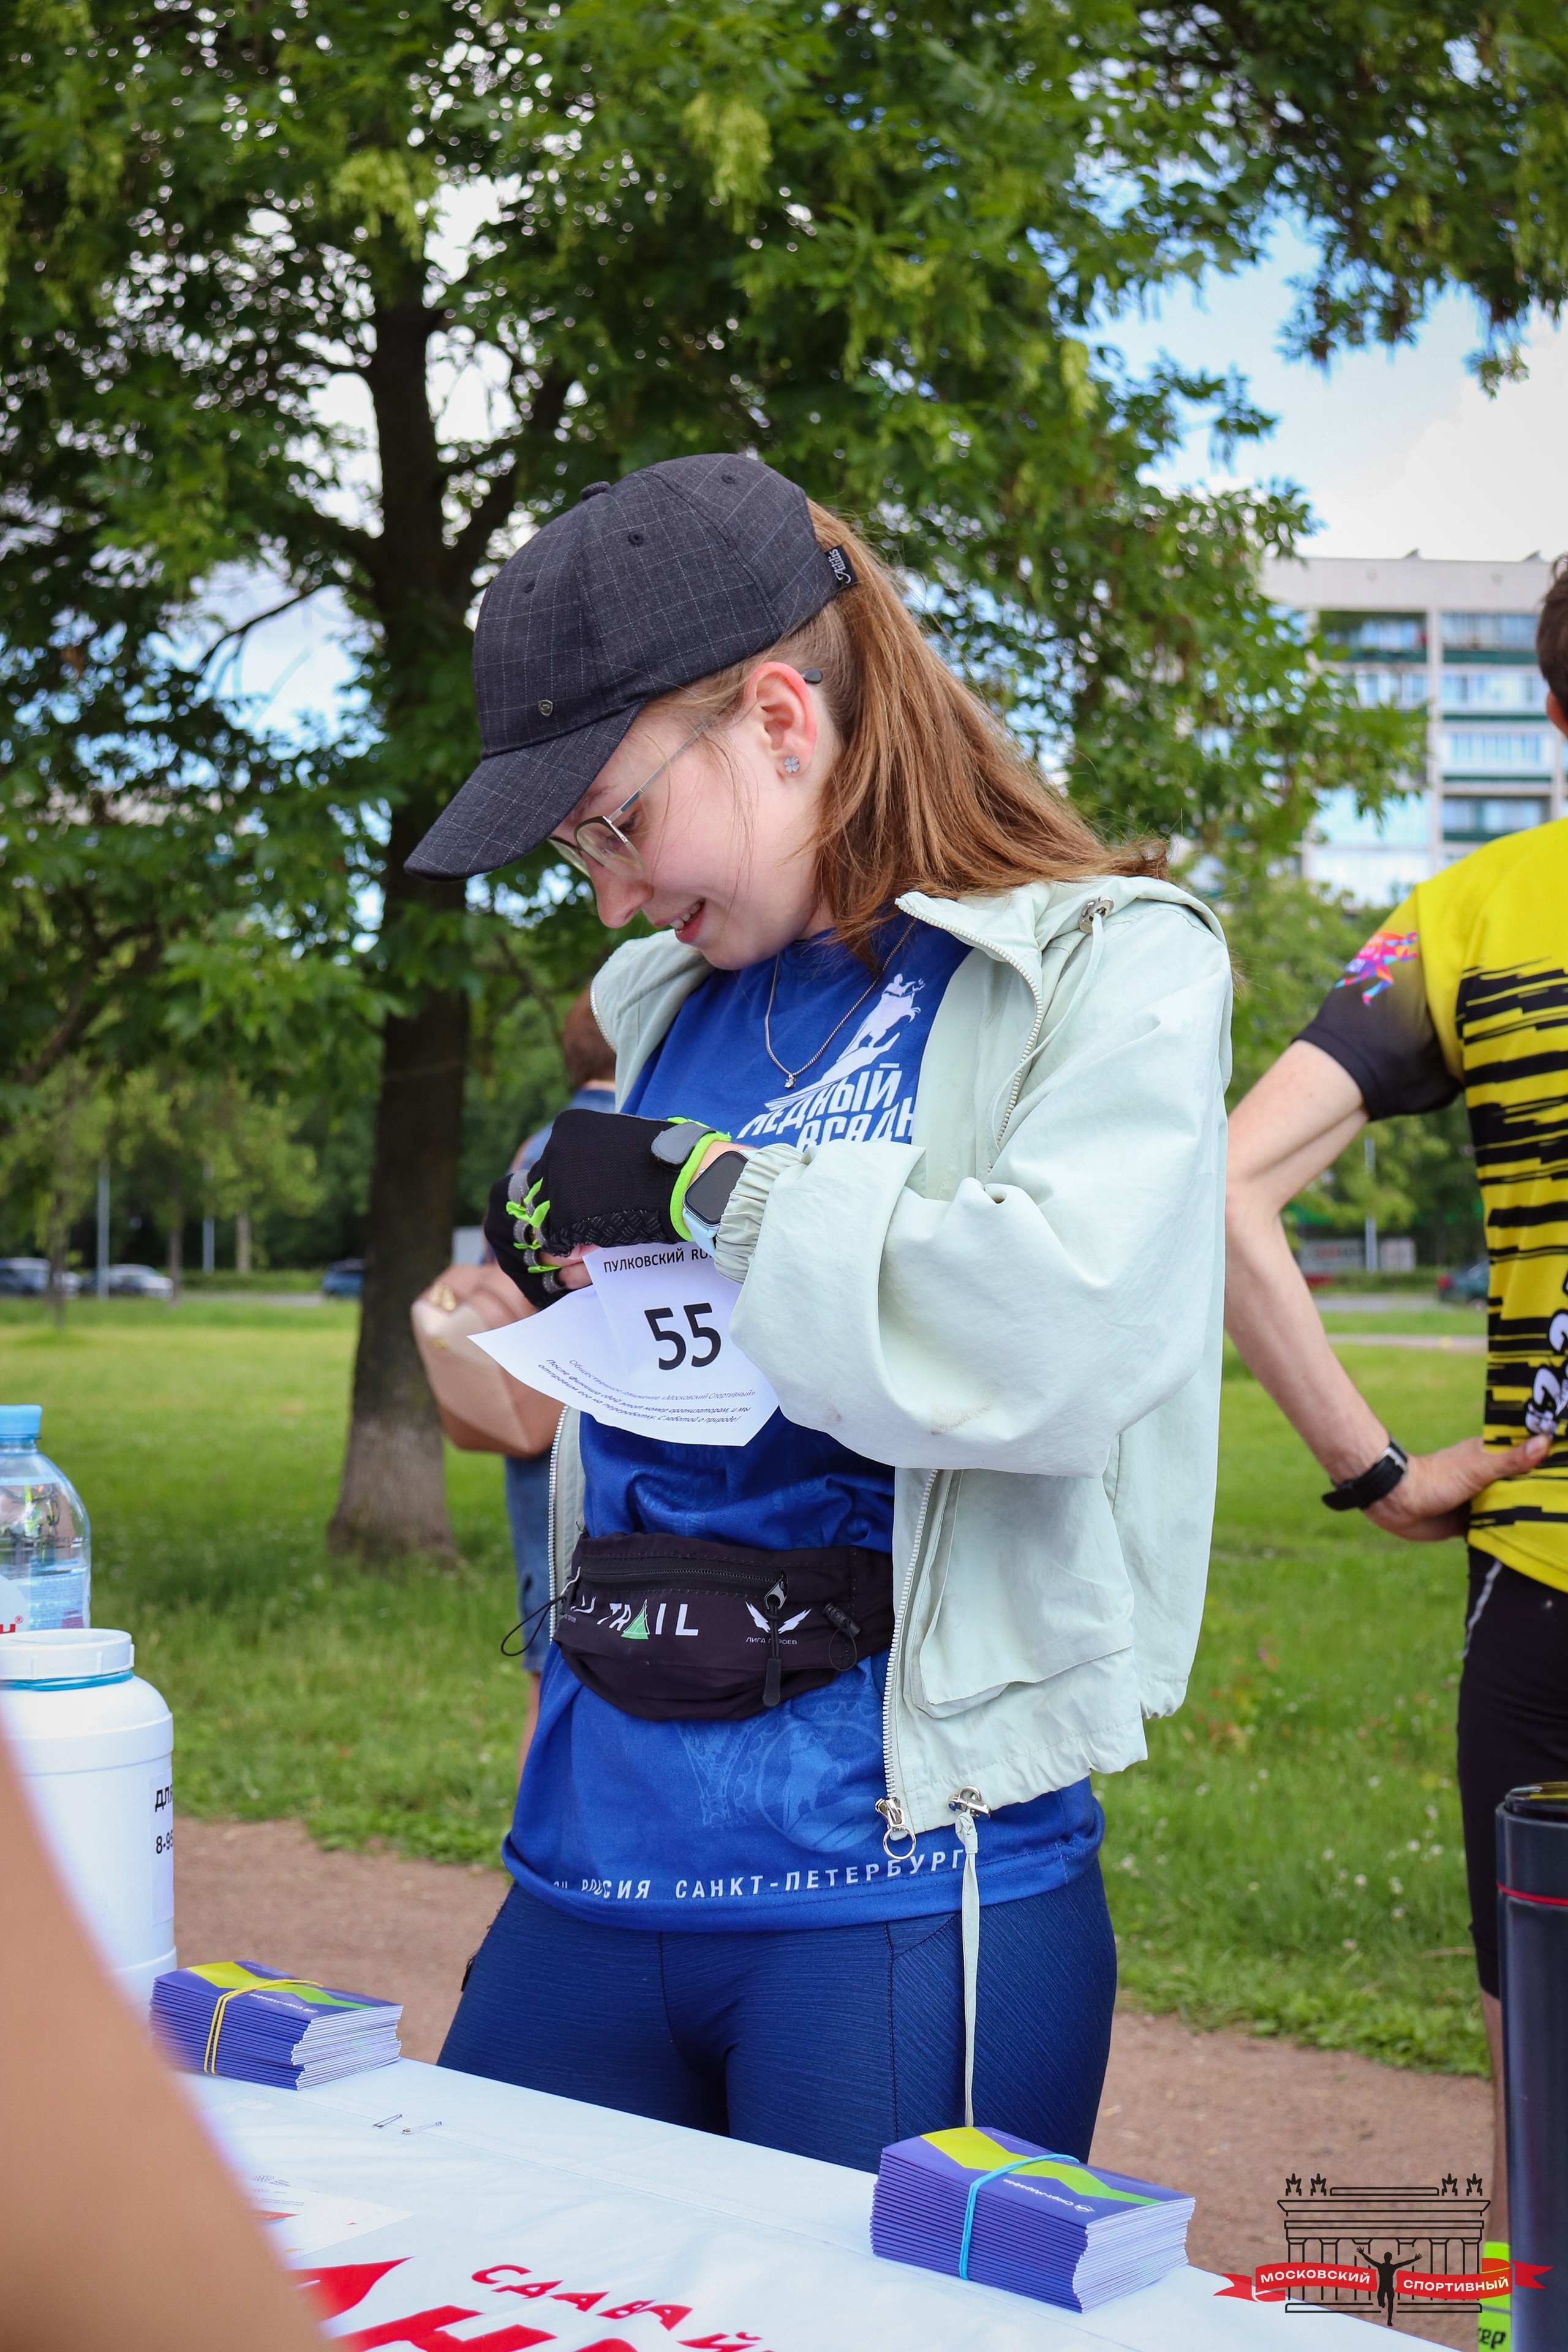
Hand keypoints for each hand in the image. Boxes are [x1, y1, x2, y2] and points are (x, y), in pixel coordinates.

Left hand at [484, 1120, 742, 1303]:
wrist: (687, 1178)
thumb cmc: (666, 1162)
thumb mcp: (619, 1143)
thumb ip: (594, 1158)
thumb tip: (576, 1185)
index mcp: (568, 1127)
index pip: (549, 1166)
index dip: (566, 1191)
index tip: (589, 1201)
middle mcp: (554, 1149)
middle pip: (540, 1191)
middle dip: (561, 1211)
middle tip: (589, 1222)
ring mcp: (557, 1182)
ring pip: (544, 1218)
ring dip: (566, 1231)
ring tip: (595, 1235)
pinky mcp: (565, 1214)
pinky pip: (556, 1241)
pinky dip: (573, 1249)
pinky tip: (596, 1245)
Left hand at [1364, 1430, 1552, 1541]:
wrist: (1400, 1504)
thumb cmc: (1436, 1478)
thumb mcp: (1478, 1467)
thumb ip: (1510, 1460)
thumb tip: (1545, 1441)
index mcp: (1491, 1458)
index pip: (1526, 1455)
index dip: (1548, 1460)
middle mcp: (1488, 1478)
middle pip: (1522, 1484)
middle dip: (1541, 1492)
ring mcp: (1480, 1501)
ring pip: (1511, 1508)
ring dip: (1526, 1516)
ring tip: (1561, 1525)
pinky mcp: (1470, 1524)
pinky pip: (1495, 1530)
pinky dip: (1508, 1535)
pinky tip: (1532, 1543)